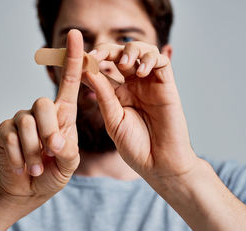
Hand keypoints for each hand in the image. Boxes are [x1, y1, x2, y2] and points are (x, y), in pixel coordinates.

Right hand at [0, 30, 81, 202]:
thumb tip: (54, 141)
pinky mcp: (4, 129)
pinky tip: (22, 165)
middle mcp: (42, 112)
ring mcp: (21, 119)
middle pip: (43, 103)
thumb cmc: (52, 172)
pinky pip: (10, 136)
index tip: (76, 36)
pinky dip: (19, 157)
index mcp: (63, 115)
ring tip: (36, 166)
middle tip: (51, 152)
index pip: (69, 83)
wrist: (27, 189)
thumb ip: (68, 151)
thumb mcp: (68, 164)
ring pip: (27, 122)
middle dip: (48, 132)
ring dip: (33, 151)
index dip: (72, 59)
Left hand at [85, 42, 198, 181]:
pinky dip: (150, 59)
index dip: (91, 60)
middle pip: (120, 54)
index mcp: (117, 93)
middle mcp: (133, 84)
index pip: (103, 68)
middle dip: (107, 50)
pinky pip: (161, 61)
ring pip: (142, 51)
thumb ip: (103, 94)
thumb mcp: (113, 119)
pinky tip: (140, 72)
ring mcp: (150, 83)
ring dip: (130, 50)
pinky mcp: (167, 85)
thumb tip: (87, 71)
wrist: (159, 164)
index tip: (78, 59)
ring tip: (123, 64)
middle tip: (97, 56)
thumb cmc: (136, 146)